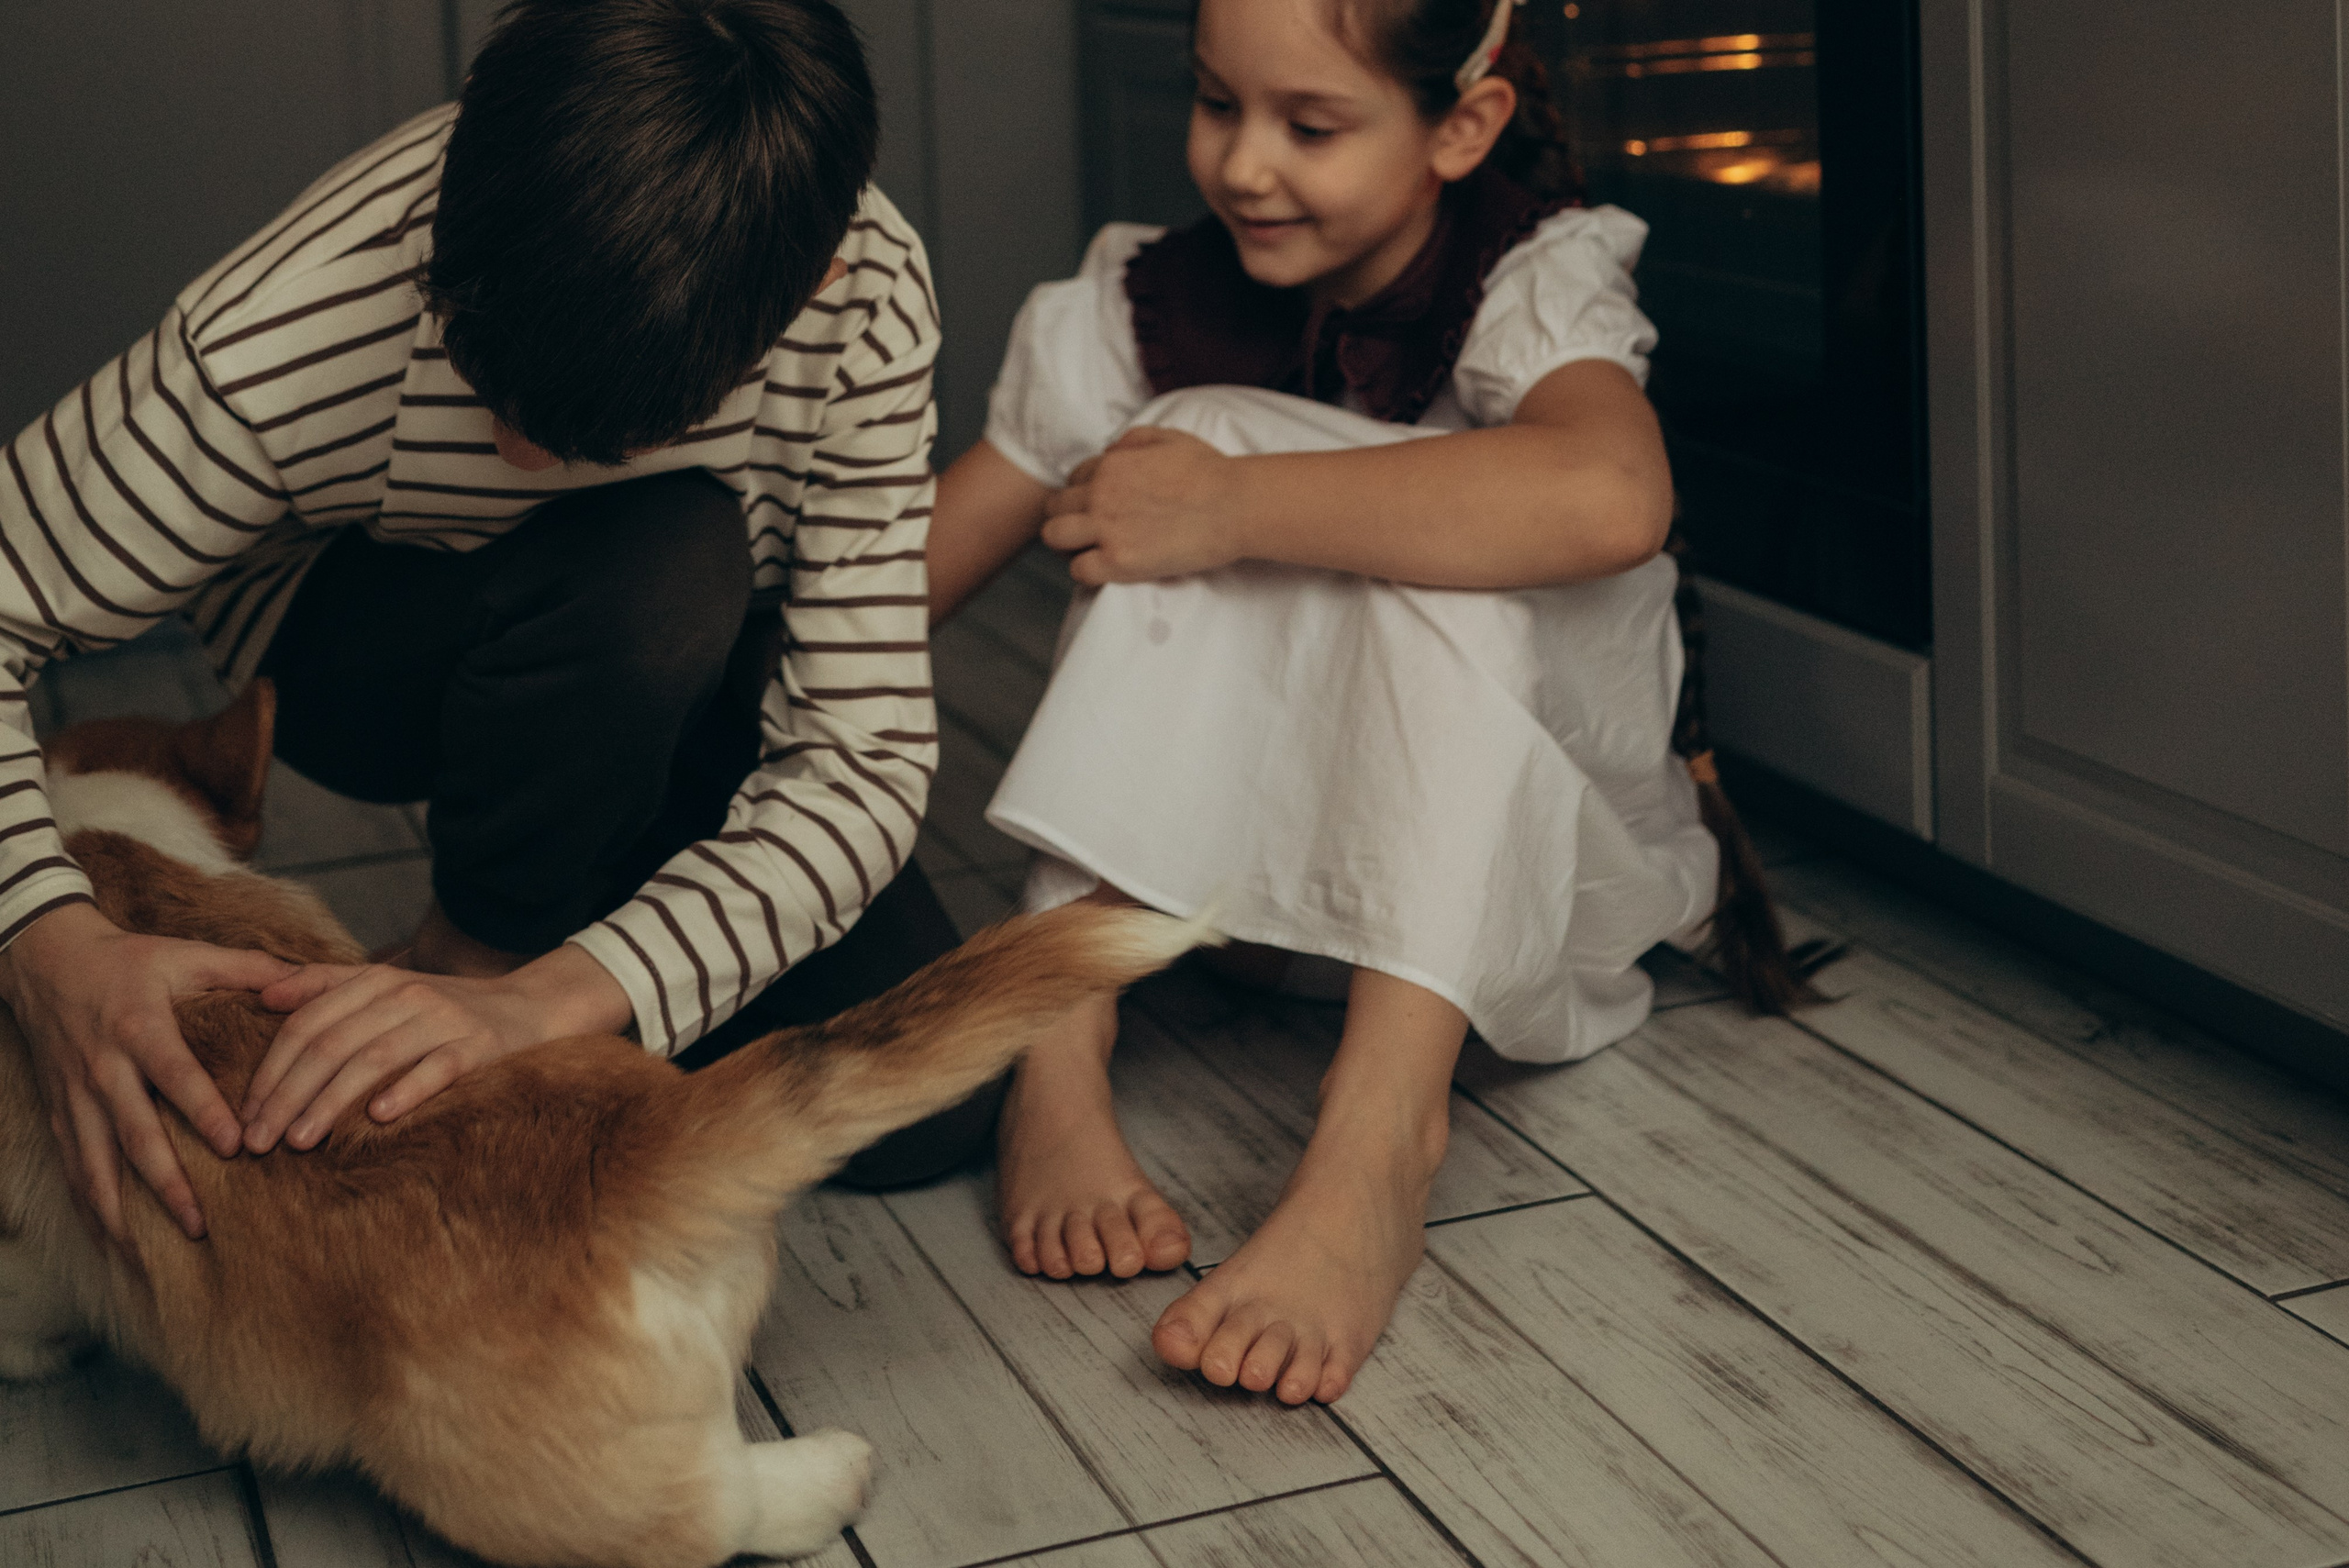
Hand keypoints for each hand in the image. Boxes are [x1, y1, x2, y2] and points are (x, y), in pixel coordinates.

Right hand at [0, 902, 294, 1240]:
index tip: (236, 1146)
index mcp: (141, 1029)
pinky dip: (90, 1205)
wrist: (47, 962)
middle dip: (167, 1183)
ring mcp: (76, 1096)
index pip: (175, 1076)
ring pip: (97, 1163)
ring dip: (123, 1210)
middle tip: (202, 1223)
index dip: (203, 1111)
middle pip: (136, 1135)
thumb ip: (249, 969)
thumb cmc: (129, 960)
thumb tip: (310, 978)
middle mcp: (104, 1068)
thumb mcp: (187, 954)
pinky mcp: (58, 1112)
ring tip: (151, 1251)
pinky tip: (112, 1238)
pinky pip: (72, 1168)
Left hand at [240, 945, 630, 1152]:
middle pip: (330, 1045)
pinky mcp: (480, 1047)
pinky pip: (436, 1069)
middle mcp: (406, 994)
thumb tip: (266, 996)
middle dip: (287, 1096)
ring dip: (330, 1103)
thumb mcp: (387, 987)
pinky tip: (377, 1119)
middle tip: (258, 1142)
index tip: (245, 1115)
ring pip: (373, 1059)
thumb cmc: (445, 1009)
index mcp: (376, 981)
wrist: (530, 1007)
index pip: (306, 1024)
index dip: (270, 1070)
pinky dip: (405, 1091)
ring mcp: (444, 1019)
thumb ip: (328, 985)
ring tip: (299, 1142)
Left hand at [1041, 427, 1248, 584]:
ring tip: (1091, 551)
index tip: (1100, 508)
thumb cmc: (1210, 472)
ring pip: (1054, 537)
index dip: (1083, 495)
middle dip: (1067, 519)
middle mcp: (1100, 494)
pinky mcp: (1120, 561)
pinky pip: (1078, 570)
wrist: (1235, 505)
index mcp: (1110, 464)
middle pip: (1055, 508)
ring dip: (1068, 545)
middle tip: (1090, 533)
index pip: (1072, 480)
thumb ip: (1132, 441)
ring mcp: (1107, 528)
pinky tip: (1108, 569)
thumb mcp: (1168, 438)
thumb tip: (1109, 450)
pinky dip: (1087, 572)